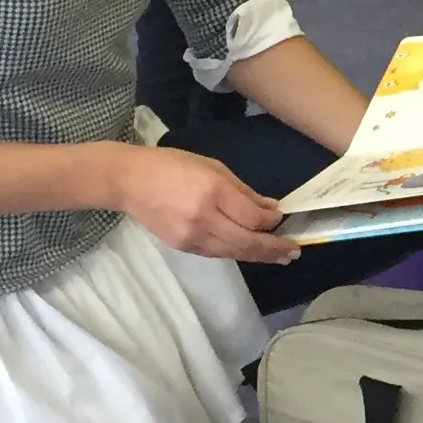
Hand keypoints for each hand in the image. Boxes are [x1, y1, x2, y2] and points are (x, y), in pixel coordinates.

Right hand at [105, 143, 298, 264]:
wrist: (129, 181)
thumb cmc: (171, 165)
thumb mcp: (212, 167)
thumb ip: (243, 191)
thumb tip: (270, 209)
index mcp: (212, 192)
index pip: (252, 217)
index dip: (271, 222)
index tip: (281, 219)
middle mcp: (203, 218)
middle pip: (246, 241)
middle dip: (273, 248)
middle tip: (293, 252)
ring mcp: (191, 236)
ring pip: (233, 252)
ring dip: (258, 255)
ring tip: (279, 257)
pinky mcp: (183, 247)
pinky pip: (217, 253)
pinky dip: (236, 252)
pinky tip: (248, 250)